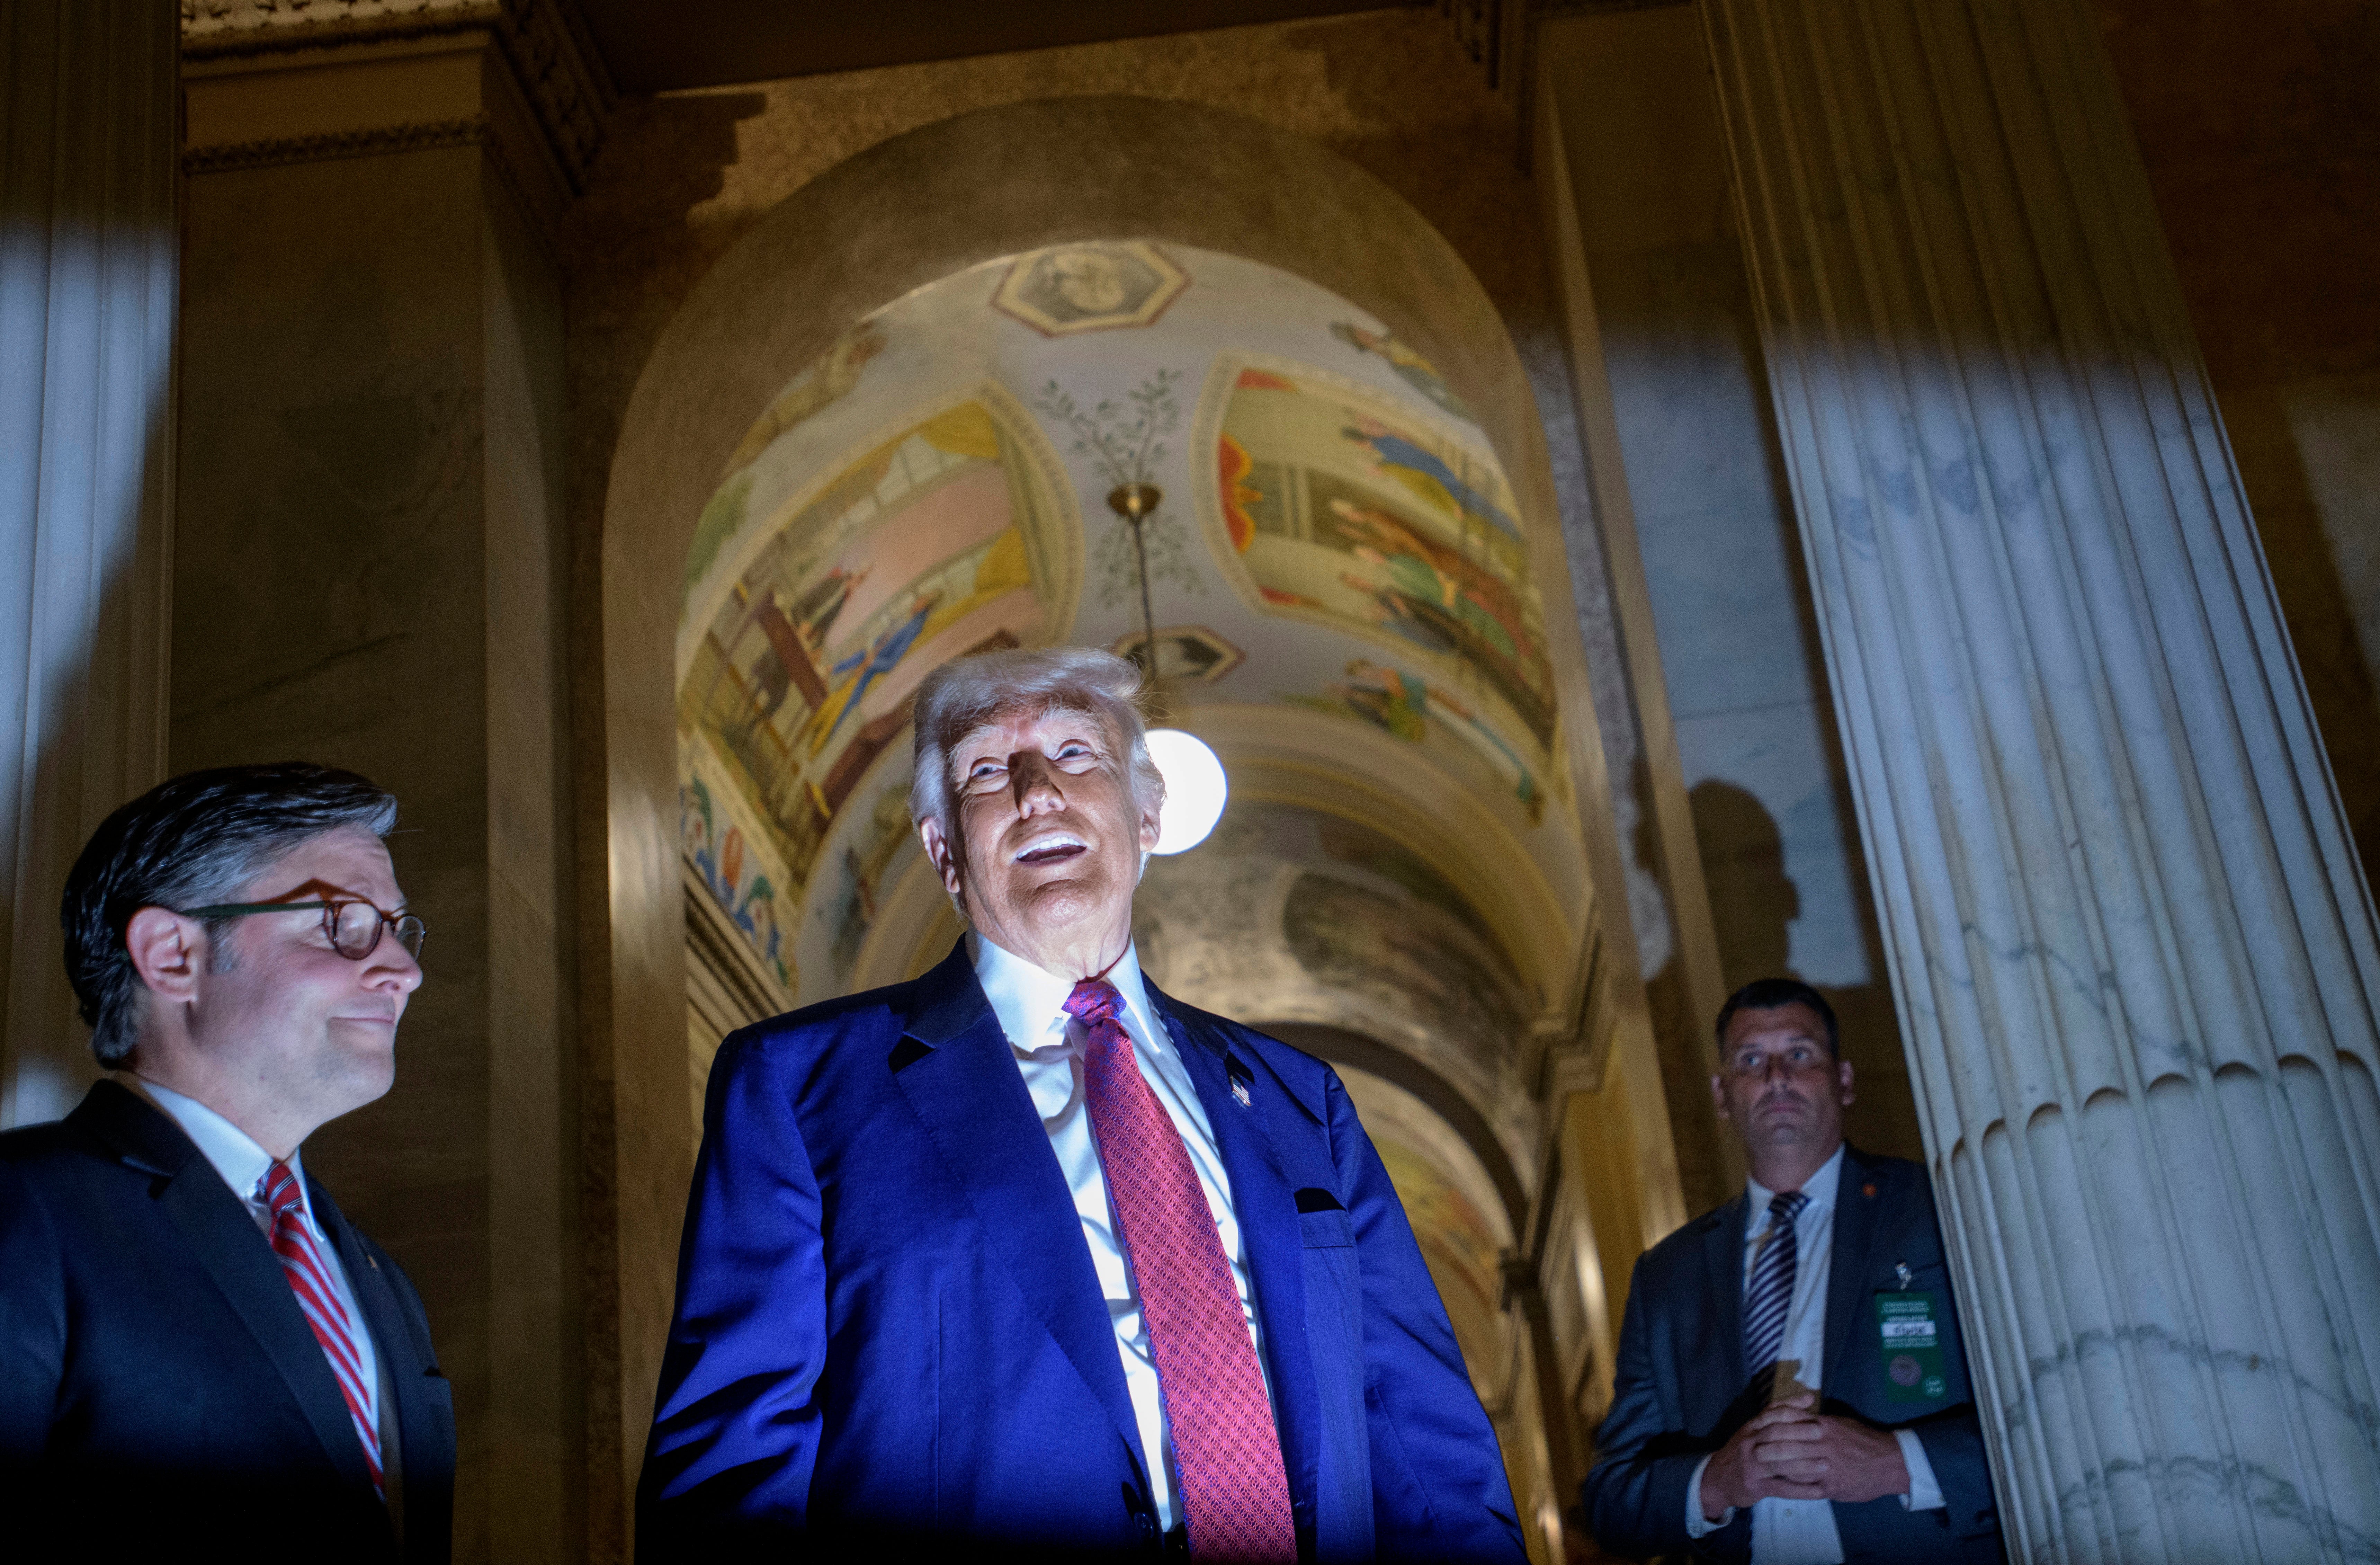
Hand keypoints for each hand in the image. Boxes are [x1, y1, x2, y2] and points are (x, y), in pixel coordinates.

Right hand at [1699, 1393, 1824, 1517]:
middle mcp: (1750, 1443)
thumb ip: (1778, 1416)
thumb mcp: (1754, 1432)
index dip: (1793, 1411)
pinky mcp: (1754, 1486)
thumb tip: (1809, 1398)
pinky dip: (1800, 1491)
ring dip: (1804, 1464)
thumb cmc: (1744, 1453)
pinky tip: (1818, 1493)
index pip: (1772, 1413)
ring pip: (1778, 1462)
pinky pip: (1780, 1488)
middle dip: (1799, 1432)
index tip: (1815, 1413)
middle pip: (1775, 1434)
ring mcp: (1751, 1465)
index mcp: (1751, 1427)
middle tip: (1821, 1433)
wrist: (1717, 1480)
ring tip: (1826, 1465)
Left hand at [1737, 1398, 1911, 1505]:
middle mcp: (1822, 1445)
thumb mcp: (1840, 1424)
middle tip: (1751, 1452)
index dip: (1772, 1429)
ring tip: (1759, 1469)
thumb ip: (1818, 1422)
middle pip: (1787, 1446)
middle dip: (1767, 1449)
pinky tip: (1780, 1485)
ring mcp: (1826, 1467)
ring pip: (1793, 1467)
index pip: (1791, 1425)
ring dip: (1775, 1468)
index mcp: (1823, 1427)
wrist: (1891, 1462)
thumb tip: (1799, 1417)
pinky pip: (1806, 1485)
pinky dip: (1792, 1485)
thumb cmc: (1864, 1439)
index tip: (1758, 1431)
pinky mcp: (1831, 1485)